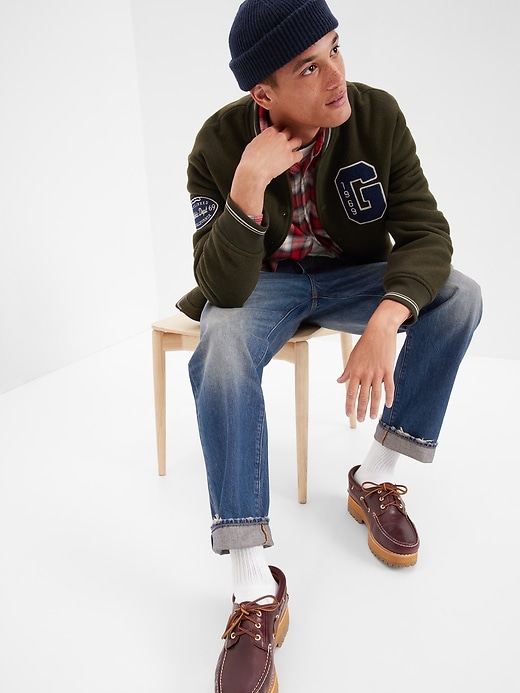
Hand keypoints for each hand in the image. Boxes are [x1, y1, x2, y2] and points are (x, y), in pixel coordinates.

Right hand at [230, 126, 302, 215]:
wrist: (253, 171)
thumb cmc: (250, 161)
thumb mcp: (253, 144)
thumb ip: (262, 140)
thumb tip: (263, 142)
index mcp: (269, 132)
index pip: (278, 127)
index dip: (278, 133)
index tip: (277, 138)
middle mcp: (279, 137)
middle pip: (289, 131)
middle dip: (288, 137)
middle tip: (285, 143)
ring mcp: (286, 147)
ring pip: (298, 140)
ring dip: (296, 145)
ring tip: (292, 150)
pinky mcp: (290, 158)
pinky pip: (300, 154)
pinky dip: (298, 157)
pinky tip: (294, 159)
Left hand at [337, 301, 410, 421]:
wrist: (380, 330)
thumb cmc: (365, 343)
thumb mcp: (353, 356)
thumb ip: (347, 371)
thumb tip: (339, 381)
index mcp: (355, 371)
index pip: (350, 392)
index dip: (349, 405)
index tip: (348, 414)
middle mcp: (366, 374)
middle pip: (362, 396)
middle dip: (360, 410)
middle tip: (360, 420)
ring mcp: (378, 372)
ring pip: (376, 395)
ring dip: (374, 408)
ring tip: (373, 417)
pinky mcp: (389, 370)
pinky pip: (389, 387)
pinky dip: (389, 397)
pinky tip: (388, 406)